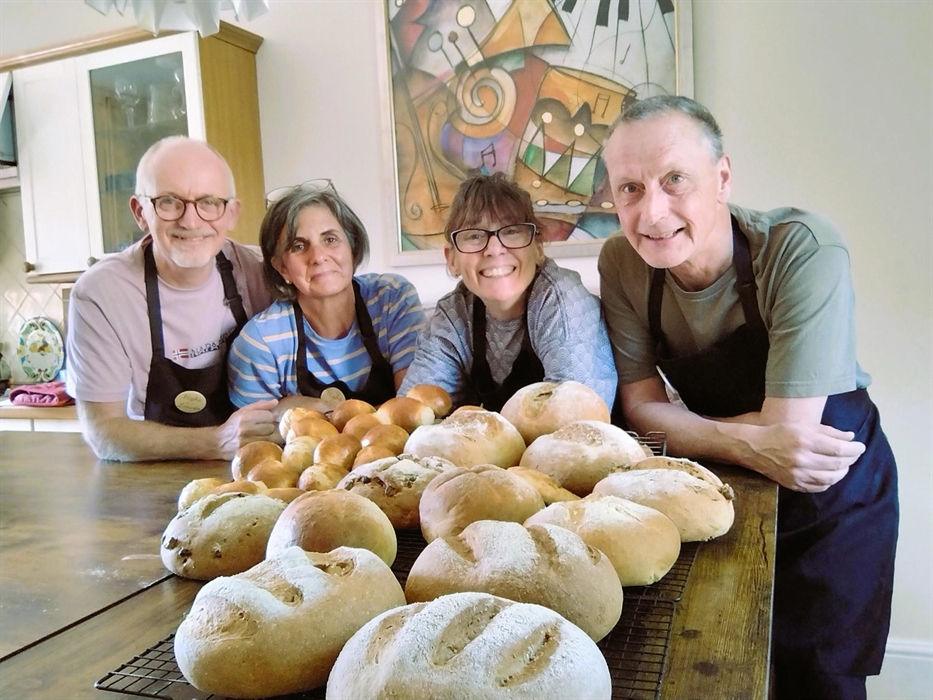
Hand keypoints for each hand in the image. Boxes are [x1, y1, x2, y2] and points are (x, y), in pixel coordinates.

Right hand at [216, 399, 279, 458]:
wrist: (218, 442)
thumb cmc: (233, 424)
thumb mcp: (243, 411)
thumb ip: (260, 405)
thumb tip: (276, 402)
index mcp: (245, 416)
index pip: (269, 415)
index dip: (269, 416)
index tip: (264, 418)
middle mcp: (246, 429)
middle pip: (271, 427)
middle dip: (268, 427)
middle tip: (262, 428)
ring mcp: (246, 442)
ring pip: (269, 438)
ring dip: (267, 437)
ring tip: (259, 436)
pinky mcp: (247, 452)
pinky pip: (264, 447)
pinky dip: (263, 445)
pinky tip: (257, 443)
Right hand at [749, 423, 864, 492]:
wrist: (754, 448)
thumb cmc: (780, 433)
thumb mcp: (803, 426)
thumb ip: (828, 431)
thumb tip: (850, 437)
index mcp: (804, 441)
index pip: (838, 449)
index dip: (854, 449)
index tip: (861, 446)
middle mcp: (802, 459)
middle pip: (837, 464)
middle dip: (851, 459)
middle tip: (854, 454)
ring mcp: (798, 474)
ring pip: (831, 478)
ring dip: (843, 471)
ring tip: (844, 464)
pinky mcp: (794, 485)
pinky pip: (820, 487)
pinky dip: (830, 481)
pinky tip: (831, 474)